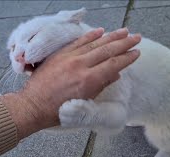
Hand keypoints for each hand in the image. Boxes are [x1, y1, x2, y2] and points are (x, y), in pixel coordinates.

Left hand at [0, 27, 140, 138]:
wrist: (32, 106)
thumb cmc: (58, 111)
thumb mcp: (84, 103)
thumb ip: (101, 86)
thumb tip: (115, 74)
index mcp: (88, 80)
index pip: (113, 64)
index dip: (127, 58)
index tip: (137, 52)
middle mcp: (80, 66)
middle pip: (107, 50)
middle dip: (124, 43)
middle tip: (136, 37)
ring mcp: (69, 58)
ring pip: (94, 43)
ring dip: (110, 36)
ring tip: (124, 31)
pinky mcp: (59, 54)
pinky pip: (77, 42)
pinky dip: (89, 36)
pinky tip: (100, 31)